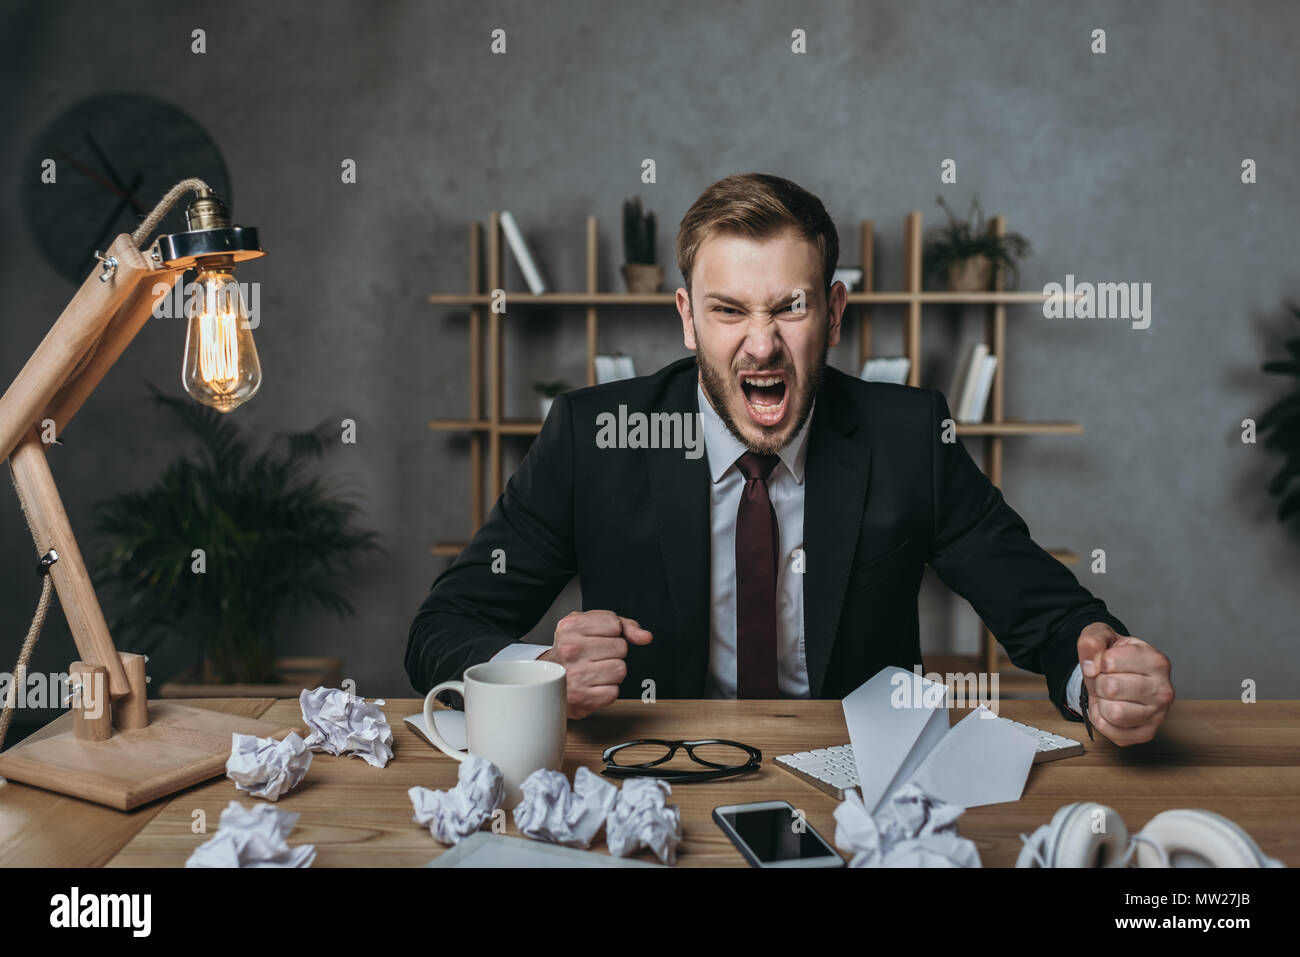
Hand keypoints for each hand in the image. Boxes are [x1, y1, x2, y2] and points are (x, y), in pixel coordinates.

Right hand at [539, 610, 652, 718]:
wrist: (548, 679)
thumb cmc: (574, 651)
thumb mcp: (593, 627)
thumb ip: (623, 625)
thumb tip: (646, 636)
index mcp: (571, 626)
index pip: (615, 625)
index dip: (613, 633)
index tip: (598, 639)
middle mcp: (570, 649)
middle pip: (621, 647)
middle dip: (614, 653)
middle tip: (595, 657)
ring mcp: (574, 675)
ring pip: (620, 669)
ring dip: (612, 672)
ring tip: (594, 671)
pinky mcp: (581, 698)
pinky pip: (614, 692)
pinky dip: (607, 690)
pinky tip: (592, 686)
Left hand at [1076, 622, 1173, 744]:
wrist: (1122, 677)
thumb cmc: (1115, 657)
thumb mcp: (1102, 636)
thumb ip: (1092, 640)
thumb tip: (1091, 666)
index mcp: (1156, 661)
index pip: (1109, 662)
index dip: (1098, 662)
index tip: (1106, 663)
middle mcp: (1163, 690)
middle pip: (1111, 688)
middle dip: (1098, 683)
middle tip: (1106, 680)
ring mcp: (1158, 714)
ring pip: (1114, 713)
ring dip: (1102, 703)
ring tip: (1110, 696)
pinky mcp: (1147, 733)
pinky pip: (1113, 731)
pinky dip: (1103, 721)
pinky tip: (1111, 709)